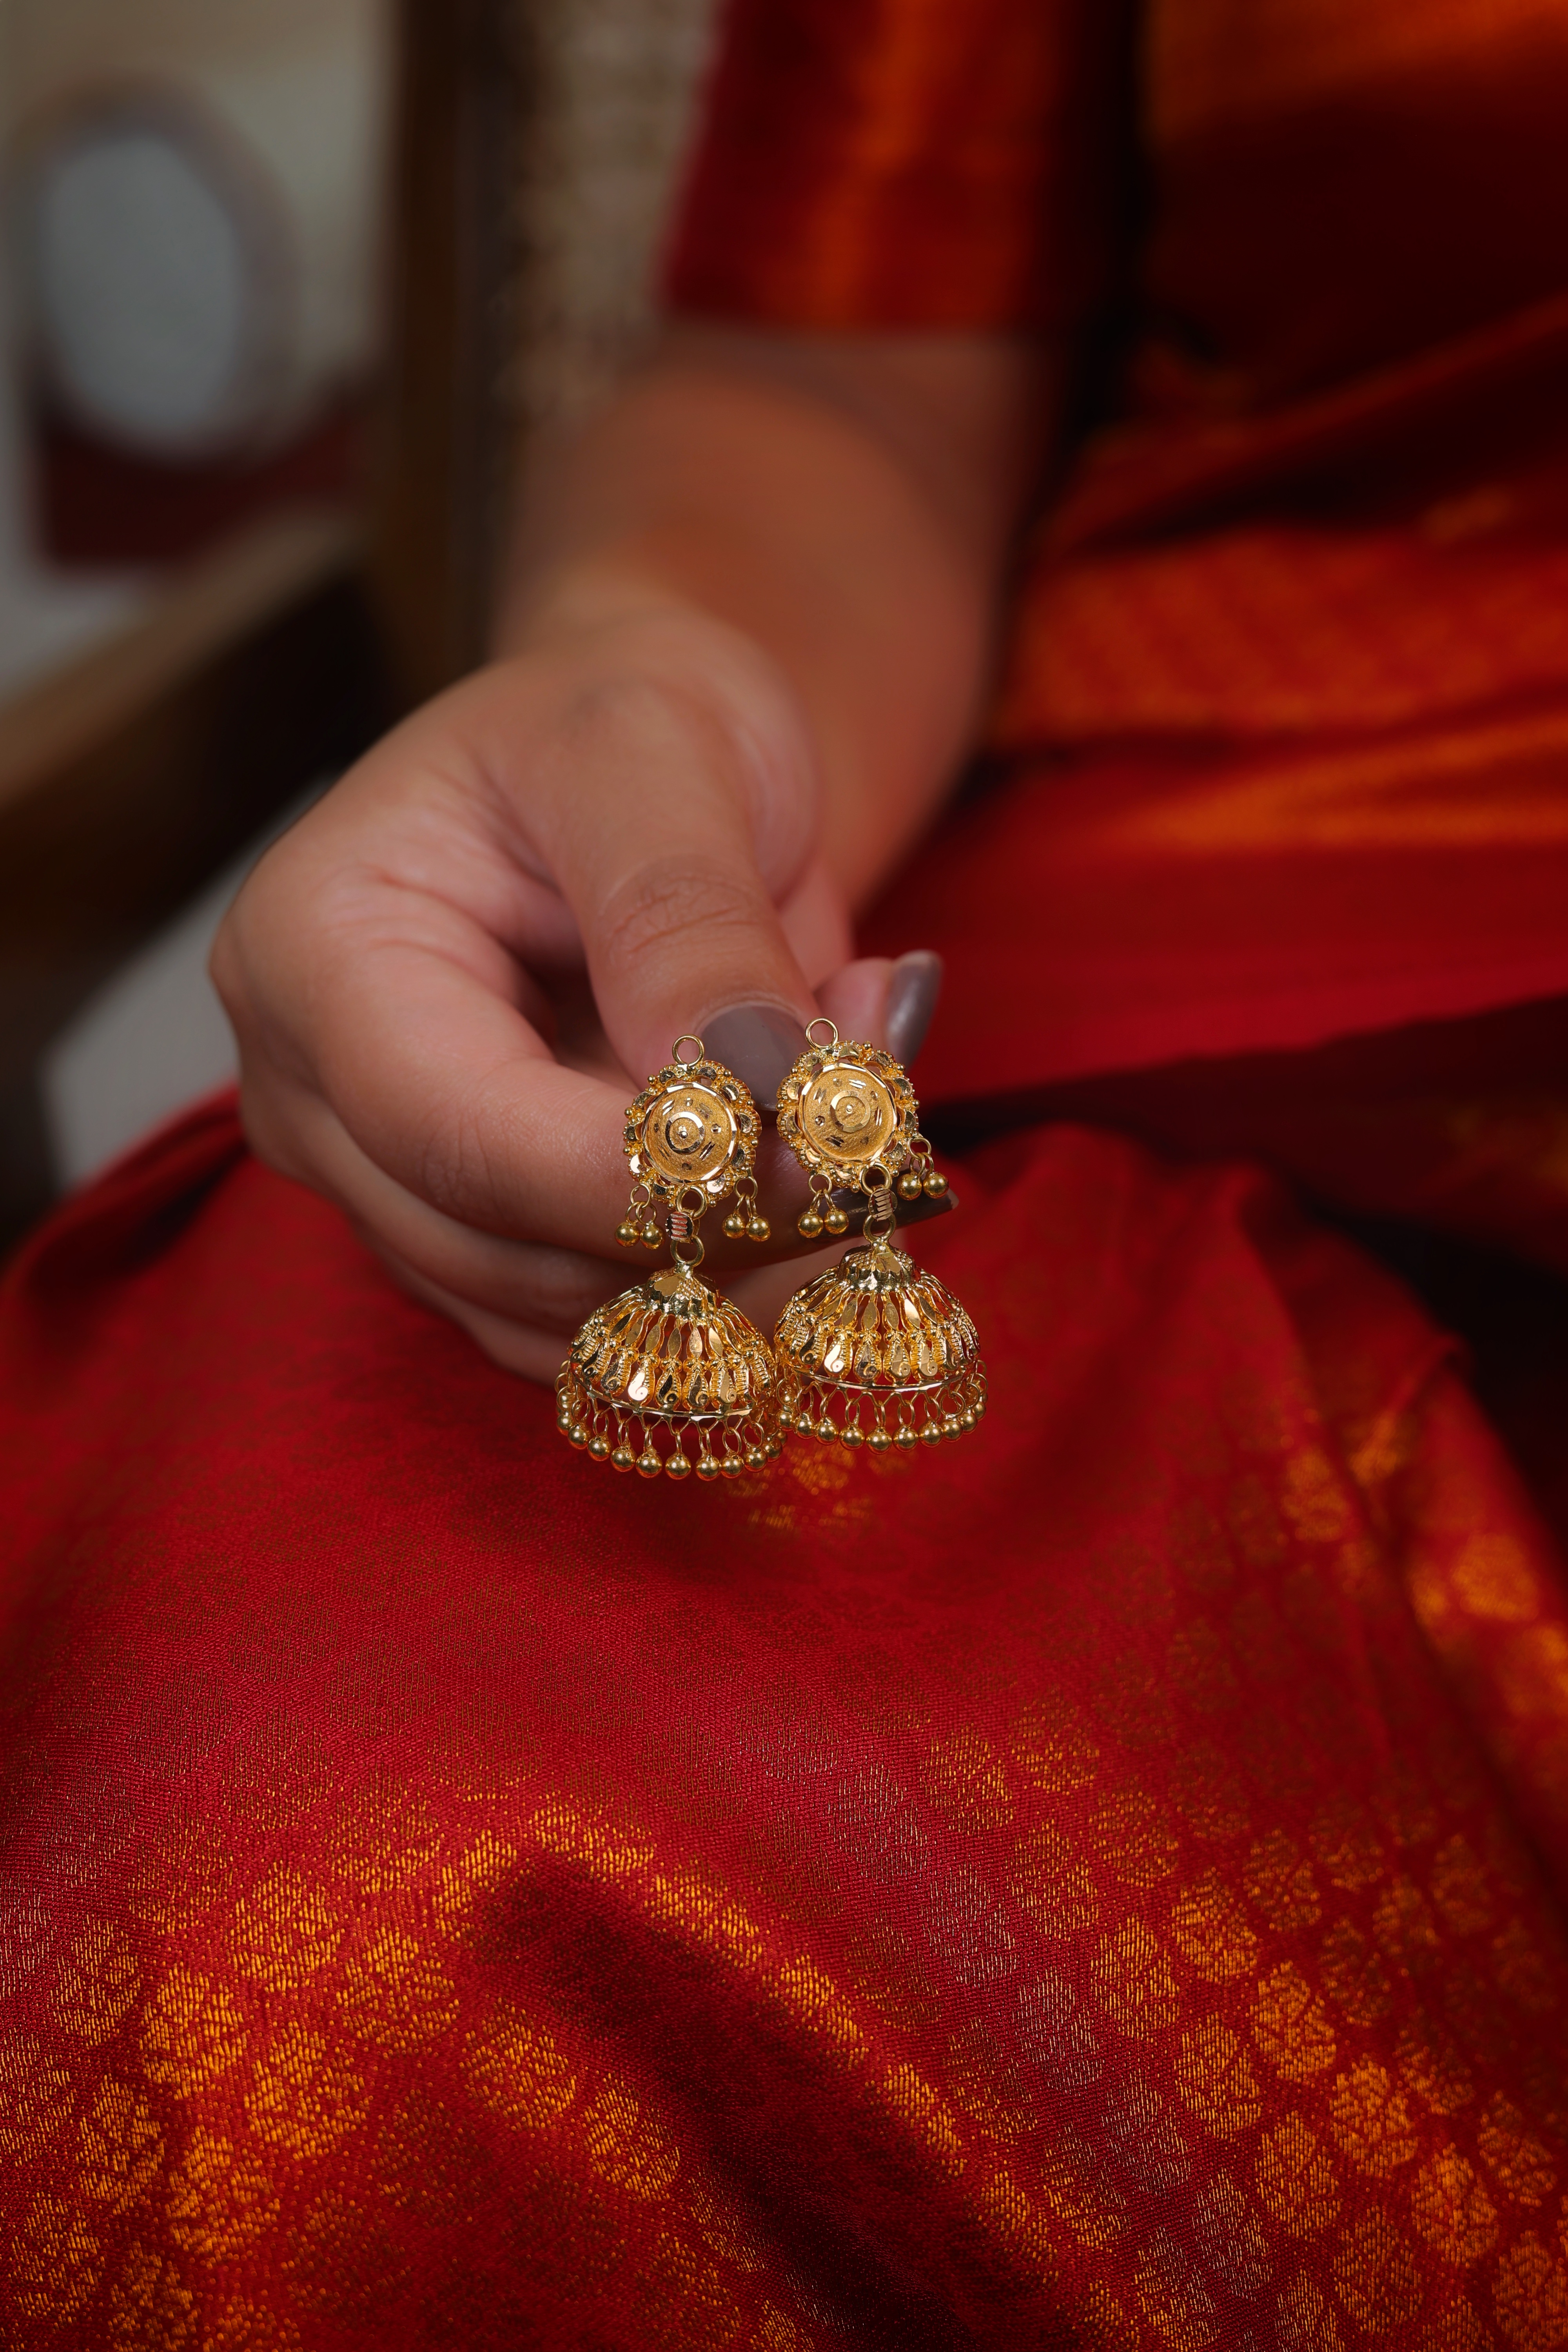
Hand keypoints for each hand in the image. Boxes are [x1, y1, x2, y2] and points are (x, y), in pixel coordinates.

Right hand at [212, 605, 941, 1382]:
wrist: (640, 757)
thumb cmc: (627, 719)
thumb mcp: (657, 755)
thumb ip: (687, 924)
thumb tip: (752, 1092)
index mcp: (315, 949)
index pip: (456, 1131)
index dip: (639, 1177)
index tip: (825, 1162)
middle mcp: (315, 1091)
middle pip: (503, 1248)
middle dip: (712, 1225)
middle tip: (885, 1136)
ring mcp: (387, 1183)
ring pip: (564, 1317)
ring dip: (741, 1259)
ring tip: (861, 1110)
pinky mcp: (479, 1240)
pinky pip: (608, 1325)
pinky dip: (736, 1278)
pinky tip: (814, 1164)